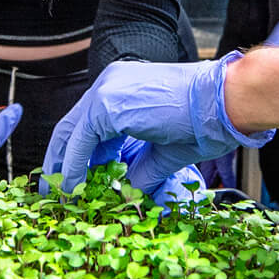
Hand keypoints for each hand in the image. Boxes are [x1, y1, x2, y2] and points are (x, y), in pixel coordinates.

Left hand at [41, 56, 272, 201]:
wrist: (224, 102)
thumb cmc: (206, 121)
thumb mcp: (164, 151)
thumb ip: (140, 169)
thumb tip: (126, 192)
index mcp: (123, 88)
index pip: (90, 123)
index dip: (79, 153)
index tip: (73, 178)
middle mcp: (109, 84)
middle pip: (73, 126)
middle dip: (61, 159)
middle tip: (54, 188)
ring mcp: (106, 91)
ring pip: (72, 132)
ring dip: (63, 165)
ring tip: (60, 193)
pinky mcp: (107, 105)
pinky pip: (81, 140)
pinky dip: (74, 165)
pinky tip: (72, 187)